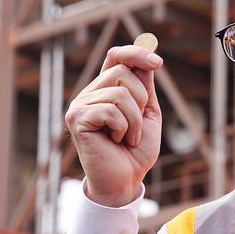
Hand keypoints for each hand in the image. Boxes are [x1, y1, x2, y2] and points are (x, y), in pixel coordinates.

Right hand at [65, 45, 162, 206]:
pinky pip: (111, 111)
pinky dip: (123, 128)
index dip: (136, 53)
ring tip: (128, 137)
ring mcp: (80, 105)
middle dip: (141, 99)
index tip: (158, 62)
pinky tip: (115, 141)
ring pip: (120, 92)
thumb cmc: (136, 149)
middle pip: (122, 72)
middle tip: (136, 124)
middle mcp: (89, 93)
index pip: (116, 56)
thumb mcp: (147, 113)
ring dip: (134, 120)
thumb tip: (148, 57)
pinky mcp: (77, 119)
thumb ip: (145, 87)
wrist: (126, 180)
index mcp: (105, 88)